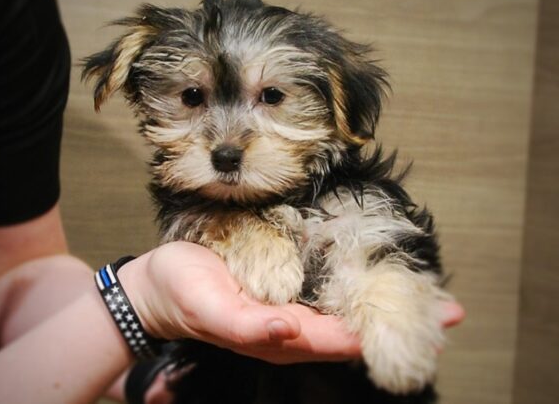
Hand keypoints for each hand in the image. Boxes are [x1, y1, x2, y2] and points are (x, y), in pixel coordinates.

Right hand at [118, 241, 463, 363]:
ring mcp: (292, 302)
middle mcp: (295, 323)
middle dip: (402, 319)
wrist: (162, 282)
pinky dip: (362, 281)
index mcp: (282, 336)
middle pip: (357, 325)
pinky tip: (379, 273)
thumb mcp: (210, 310)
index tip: (431, 328)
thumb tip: (288, 331)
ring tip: (430, 293)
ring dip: (388, 300)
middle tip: (450, 310)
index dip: (387, 334)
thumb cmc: (185, 295)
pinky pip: (331, 284)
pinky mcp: (286, 279)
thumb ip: (247, 325)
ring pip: (349, 305)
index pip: (344, 339)